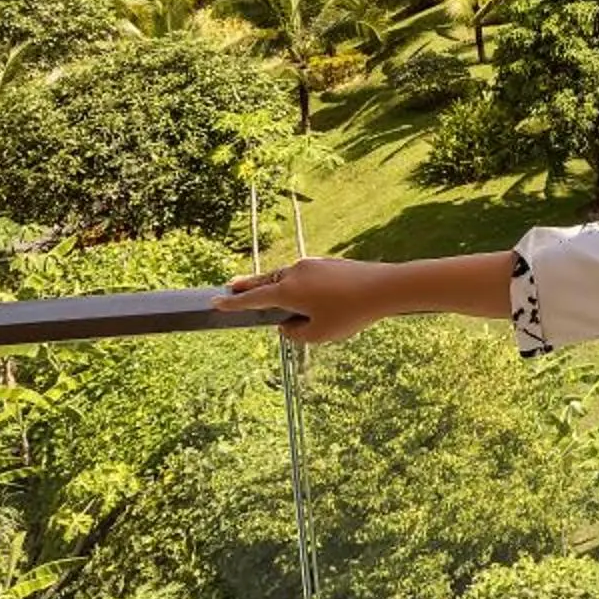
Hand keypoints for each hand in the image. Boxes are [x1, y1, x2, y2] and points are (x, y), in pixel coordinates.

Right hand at [213, 256, 396, 344]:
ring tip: (257, 288)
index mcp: (287, 290)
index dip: (233, 303)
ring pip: (284, 276)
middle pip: (265, 281)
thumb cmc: (350, 313)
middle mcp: (295, 273)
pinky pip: (303, 275)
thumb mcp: (318, 334)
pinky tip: (295, 291)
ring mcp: (312, 265)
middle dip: (247, 286)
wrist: (385, 286)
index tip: (214, 302)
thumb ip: (295, 333)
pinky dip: (292, 283)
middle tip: (229, 287)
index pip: (252, 298)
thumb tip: (285, 325)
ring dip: (271, 284)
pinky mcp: (327, 264)